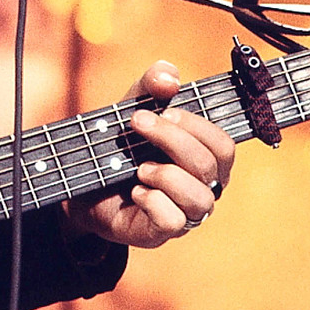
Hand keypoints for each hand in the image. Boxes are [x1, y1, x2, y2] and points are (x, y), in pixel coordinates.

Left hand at [64, 60, 236, 249]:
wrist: (85, 183)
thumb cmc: (122, 146)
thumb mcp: (134, 107)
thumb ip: (152, 85)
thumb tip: (170, 77)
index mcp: (206, 158)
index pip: (224, 144)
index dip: (196, 125)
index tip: (162, 111)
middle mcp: (203, 187)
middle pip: (209, 165)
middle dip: (171, 139)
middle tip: (138, 123)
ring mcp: (186, 213)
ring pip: (201, 199)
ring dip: (165, 174)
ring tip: (139, 167)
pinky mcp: (162, 231)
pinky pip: (173, 220)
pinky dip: (152, 200)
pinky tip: (136, 191)